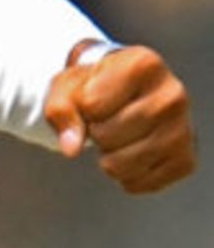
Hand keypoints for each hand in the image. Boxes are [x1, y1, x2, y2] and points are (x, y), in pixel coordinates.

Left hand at [44, 42, 195, 194]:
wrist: (131, 96)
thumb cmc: (98, 86)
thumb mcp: (70, 85)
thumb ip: (61, 109)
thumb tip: (71, 148)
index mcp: (143, 64)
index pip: (91, 104)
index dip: (83, 106)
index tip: (95, 95)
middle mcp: (172, 95)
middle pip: (106, 136)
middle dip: (95, 132)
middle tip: (107, 118)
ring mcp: (183, 129)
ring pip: (120, 165)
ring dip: (108, 157)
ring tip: (119, 135)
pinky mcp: (185, 161)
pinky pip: (136, 183)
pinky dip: (125, 175)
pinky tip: (132, 151)